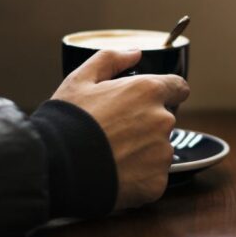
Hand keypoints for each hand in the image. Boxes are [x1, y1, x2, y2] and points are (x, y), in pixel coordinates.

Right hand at [52, 49, 190, 210]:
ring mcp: (162, 154)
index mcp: (148, 91)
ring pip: (160, 149)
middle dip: (146, 124)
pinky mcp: (157, 183)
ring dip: (143, 151)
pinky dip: (139, 176)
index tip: (150, 101)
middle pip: (165, 120)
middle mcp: (162, 120)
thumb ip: (110, 59)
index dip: (166, 92)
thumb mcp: (80, 80)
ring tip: (112, 155)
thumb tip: (134, 53)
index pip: (178, 87)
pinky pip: (153, 176)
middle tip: (115, 132)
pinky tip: (116, 173)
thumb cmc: (67, 121)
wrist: (57, 167)